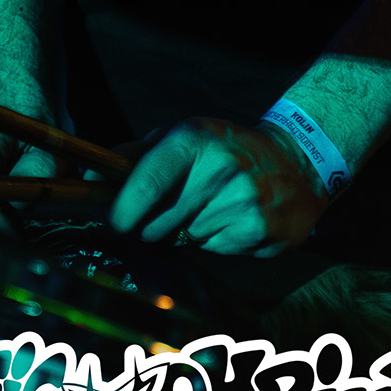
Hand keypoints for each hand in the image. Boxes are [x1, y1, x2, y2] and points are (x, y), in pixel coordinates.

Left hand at [108, 117, 328, 257]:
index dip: (126, 208)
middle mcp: (220, 170)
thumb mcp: (186, 137)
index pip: (148, 181)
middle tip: (176, 208)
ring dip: (189, 232)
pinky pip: (216, 252)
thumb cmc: (226, 149)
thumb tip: (91, 172)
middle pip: (159, 224)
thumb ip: (139, 155)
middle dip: (156, 224)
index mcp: (195, 140)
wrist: (298, 162)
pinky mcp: (260, 233)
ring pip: (186, 241)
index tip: (117, 221)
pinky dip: (218, 242)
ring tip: (213, 208)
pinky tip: (234, 220)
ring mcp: (243, 203)